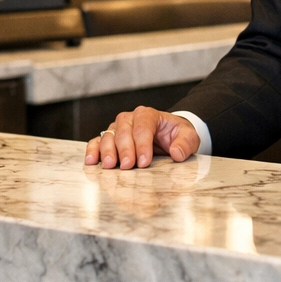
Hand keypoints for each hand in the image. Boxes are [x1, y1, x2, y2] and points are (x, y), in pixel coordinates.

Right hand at [83, 107, 200, 168]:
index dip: (142, 145)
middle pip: (123, 131)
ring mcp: (117, 128)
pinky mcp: (109, 139)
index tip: (145, 161)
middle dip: (125, 149)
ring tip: (109, 165)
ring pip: (108, 136)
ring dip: (107, 151)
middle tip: (128, 166)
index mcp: (149, 115)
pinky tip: (91, 161)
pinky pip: (97, 142)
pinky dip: (93, 150)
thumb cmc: (176, 135)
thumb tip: (177, 153)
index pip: (143, 127)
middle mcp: (130, 119)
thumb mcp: (188, 137)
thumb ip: (185, 143)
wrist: (167, 136)